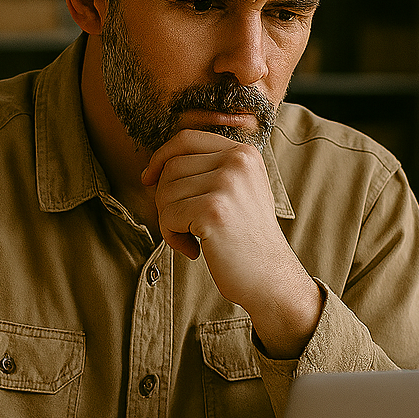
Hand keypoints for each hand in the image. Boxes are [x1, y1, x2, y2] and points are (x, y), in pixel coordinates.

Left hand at [142, 130, 322, 357]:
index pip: (186, 139)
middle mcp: (238, 162)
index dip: (161, 156)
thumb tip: (155, 168)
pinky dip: (172, 237)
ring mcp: (227, 184)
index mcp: (244, 153)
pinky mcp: (213, 210)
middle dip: (166, 198)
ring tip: (193, 239)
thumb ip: (207, 172)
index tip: (148, 178)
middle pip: (171, 167)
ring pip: (165, 192)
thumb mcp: (236, 192)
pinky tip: (194, 250)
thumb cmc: (245, 240)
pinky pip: (167, 216)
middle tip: (183, 225)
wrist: (270, 278)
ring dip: (169, 221)